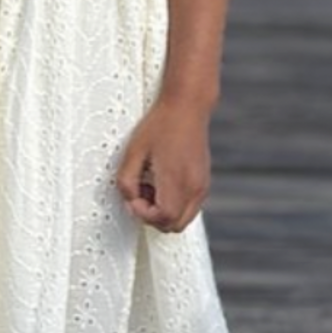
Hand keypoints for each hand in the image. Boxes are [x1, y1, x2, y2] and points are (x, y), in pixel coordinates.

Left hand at [115, 98, 211, 232]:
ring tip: (149, 186)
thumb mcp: (133, 150)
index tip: (132, 198)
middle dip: (152, 217)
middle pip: (174, 225)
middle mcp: (194, 188)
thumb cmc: (159, 126)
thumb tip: (129, 200)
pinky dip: (174, 205)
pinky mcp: (204, 183)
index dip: (143, 214)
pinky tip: (161, 182)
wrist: (186, 107)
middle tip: (138, 194)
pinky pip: (189, 208)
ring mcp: (202, 186)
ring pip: (183, 219)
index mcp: (176, 180)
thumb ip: (126, 180)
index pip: (163, 218)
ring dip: (163, 212)